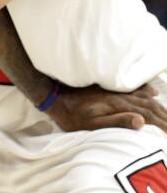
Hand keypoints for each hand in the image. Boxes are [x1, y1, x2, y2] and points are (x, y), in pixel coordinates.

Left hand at [47, 83, 166, 132]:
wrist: (55, 94)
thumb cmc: (72, 115)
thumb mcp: (92, 124)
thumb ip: (117, 122)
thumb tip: (141, 122)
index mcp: (119, 105)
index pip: (148, 115)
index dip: (163, 124)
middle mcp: (120, 95)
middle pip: (150, 105)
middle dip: (165, 116)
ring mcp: (115, 90)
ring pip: (144, 96)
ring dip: (158, 105)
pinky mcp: (109, 88)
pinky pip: (134, 87)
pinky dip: (146, 90)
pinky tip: (152, 92)